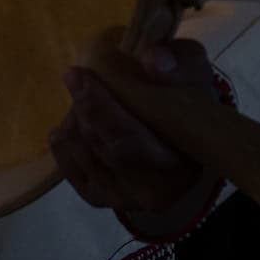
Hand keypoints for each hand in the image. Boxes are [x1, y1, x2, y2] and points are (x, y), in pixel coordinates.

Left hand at [48, 39, 213, 217]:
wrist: (182, 136)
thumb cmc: (187, 101)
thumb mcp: (194, 73)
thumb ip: (181, 63)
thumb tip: (152, 60)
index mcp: (183, 164)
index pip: (133, 143)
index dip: (102, 109)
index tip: (82, 73)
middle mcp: (155, 191)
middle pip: (109, 150)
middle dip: (88, 109)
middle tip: (74, 76)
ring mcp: (124, 199)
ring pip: (87, 156)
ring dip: (77, 120)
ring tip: (84, 96)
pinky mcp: (99, 198)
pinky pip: (70, 167)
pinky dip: (66, 141)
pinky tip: (74, 120)